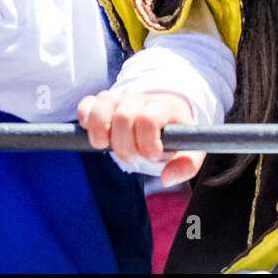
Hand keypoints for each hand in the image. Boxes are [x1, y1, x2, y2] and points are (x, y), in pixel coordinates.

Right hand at [77, 89, 202, 186]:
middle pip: (123, 115)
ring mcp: (121, 98)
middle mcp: (141, 99)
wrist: (168, 112)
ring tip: (106, 146)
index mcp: (164, 107)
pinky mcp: (104, 102)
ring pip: (103, 103)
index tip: (153, 156)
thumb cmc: (177, 134)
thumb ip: (186, 166)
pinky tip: (95, 134)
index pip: (147, 118)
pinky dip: (85, 118)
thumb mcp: (191, 150)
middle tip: (132, 156)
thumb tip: (166, 179)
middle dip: (124, 144)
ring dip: (100, 130)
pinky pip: (87, 103)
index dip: (146, 142)